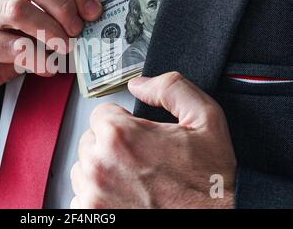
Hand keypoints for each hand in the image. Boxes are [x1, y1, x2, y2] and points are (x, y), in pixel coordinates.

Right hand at [0, 0, 101, 128]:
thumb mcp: (27, 27)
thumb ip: (50, 16)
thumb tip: (89, 19)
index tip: (93, 11)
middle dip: (62, 5)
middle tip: (77, 30)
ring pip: (18, 9)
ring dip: (50, 30)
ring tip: (64, 49)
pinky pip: (8, 45)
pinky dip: (35, 58)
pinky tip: (47, 68)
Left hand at [71, 72, 236, 208]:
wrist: (217, 221)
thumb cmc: (210, 182)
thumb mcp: (206, 120)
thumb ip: (171, 89)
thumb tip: (139, 84)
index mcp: (120, 135)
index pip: (102, 113)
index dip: (124, 122)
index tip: (139, 136)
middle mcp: (99, 164)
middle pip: (91, 140)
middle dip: (111, 145)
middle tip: (141, 159)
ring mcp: (93, 194)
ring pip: (84, 168)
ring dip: (103, 169)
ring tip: (134, 179)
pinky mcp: (92, 215)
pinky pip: (82, 196)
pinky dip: (99, 196)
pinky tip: (125, 196)